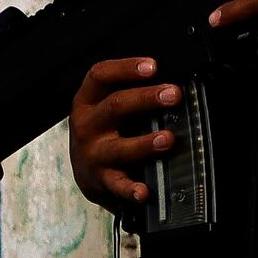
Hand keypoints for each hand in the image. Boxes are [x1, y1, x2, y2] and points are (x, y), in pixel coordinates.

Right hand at [68, 52, 177, 208]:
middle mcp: (87, 126)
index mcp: (87, 101)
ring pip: (119, 147)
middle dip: (146, 98)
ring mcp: (93, 154)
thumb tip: (166, 82)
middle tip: (173, 94)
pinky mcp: (102, 180)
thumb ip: (128, 92)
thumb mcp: (104, 106)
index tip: (152, 66)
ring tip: (167, 139)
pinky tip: (144, 191)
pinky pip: (118, 185)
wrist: (85, 172)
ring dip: (145, 143)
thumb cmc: (102, 132)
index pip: (100, 76)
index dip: (126, 68)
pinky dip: (131, 189)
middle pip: (115, 106)